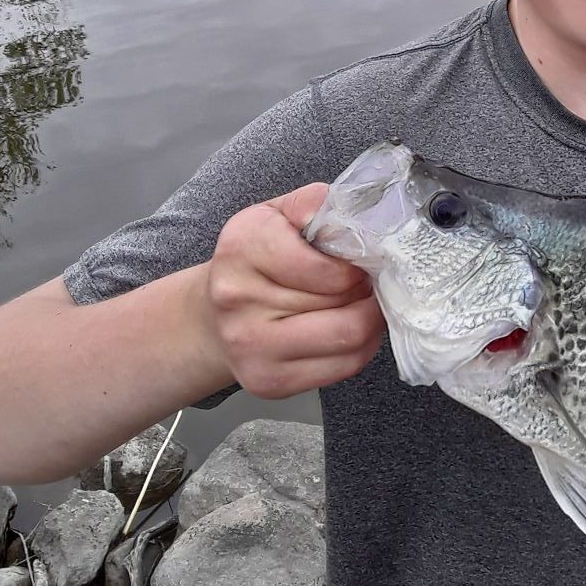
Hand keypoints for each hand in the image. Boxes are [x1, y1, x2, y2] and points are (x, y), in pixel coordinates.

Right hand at [201, 183, 385, 397]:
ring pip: (350, 336)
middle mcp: (239, 299)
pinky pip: (346, 366)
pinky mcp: (270, 381)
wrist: (216, 316)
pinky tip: (348, 327)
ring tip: (359, 302)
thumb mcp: (278, 215)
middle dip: (366, 288)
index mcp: (242, 247)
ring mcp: (252, 346)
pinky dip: (361, 346)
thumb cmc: (256, 260)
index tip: (357, 261)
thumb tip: (352, 218)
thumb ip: (314, 205)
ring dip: (369, 318)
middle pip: (343, 300)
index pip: (326, 266)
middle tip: (364, 281)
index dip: (355, 265)